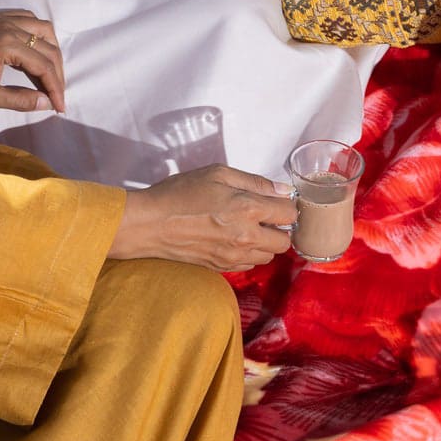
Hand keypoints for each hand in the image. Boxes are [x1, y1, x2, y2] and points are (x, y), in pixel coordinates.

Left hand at [0, 9, 65, 112]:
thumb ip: (20, 100)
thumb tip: (46, 103)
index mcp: (7, 45)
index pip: (44, 66)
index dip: (56, 88)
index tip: (60, 107)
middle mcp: (9, 26)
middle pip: (48, 48)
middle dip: (57, 73)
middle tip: (57, 94)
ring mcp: (4, 18)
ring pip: (43, 28)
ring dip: (52, 50)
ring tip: (52, 71)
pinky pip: (28, 18)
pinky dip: (39, 33)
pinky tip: (37, 49)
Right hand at [109, 166, 297, 270]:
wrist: (150, 224)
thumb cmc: (180, 193)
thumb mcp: (217, 174)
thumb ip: (254, 182)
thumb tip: (282, 190)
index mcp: (249, 209)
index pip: (290, 213)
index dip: (287, 205)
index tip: (277, 200)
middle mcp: (247, 237)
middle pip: (285, 241)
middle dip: (280, 227)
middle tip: (265, 215)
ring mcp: (235, 256)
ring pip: (269, 256)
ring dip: (266, 242)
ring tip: (248, 227)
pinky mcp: (222, 267)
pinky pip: (250, 265)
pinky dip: (249, 254)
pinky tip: (234, 239)